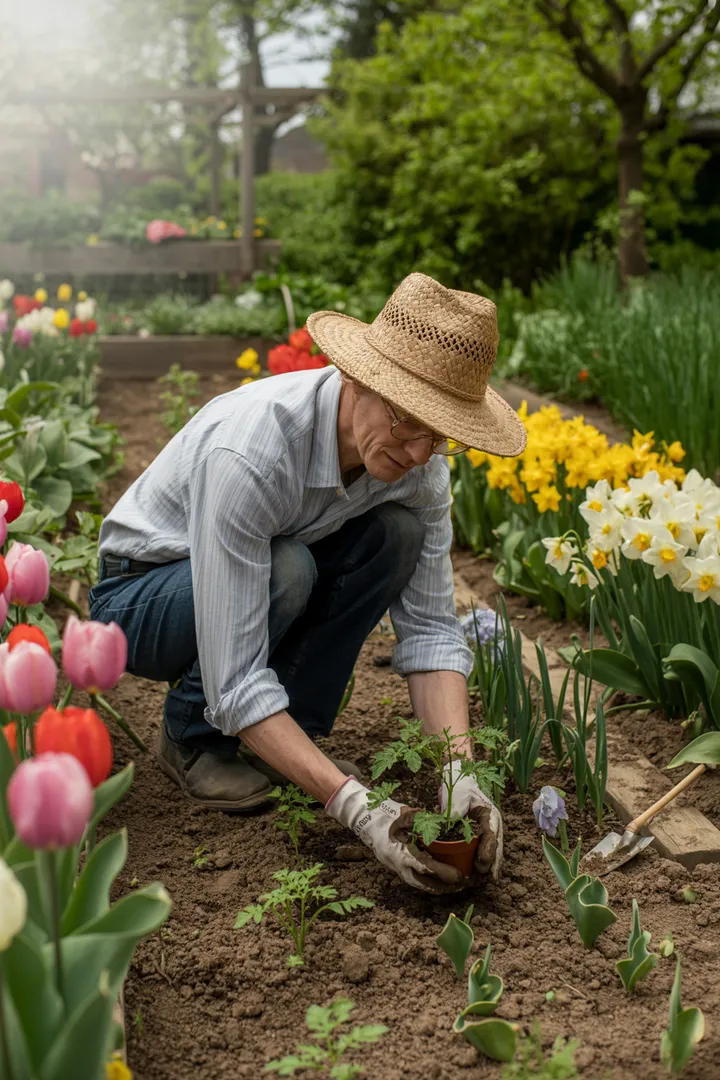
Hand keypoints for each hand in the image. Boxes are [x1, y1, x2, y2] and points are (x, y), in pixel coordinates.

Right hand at [325, 777, 462, 892]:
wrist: (363, 817)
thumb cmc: (384, 814)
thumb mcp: (405, 814)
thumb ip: (422, 819)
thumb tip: (442, 822)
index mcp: (400, 852)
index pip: (425, 867)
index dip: (443, 873)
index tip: (458, 876)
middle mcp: (397, 863)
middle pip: (422, 882)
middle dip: (441, 887)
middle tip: (459, 887)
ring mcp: (394, 865)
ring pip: (416, 882)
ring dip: (434, 887)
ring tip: (451, 888)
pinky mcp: (393, 864)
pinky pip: (412, 877)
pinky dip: (425, 881)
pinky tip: (435, 880)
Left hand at [439, 760, 502, 881]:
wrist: (462, 781)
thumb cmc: (461, 787)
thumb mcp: (458, 795)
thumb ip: (456, 809)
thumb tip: (449, 822)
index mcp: (490, 814)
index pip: (491, 834)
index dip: (489, 849)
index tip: (484, 861)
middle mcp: (493, 824)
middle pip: (496, 846)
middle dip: (493, 862)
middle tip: (487, 876)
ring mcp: (489, 830)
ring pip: (494, 851)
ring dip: (491, 865)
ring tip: (487, 879)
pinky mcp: (482, 835)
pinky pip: (486, 850)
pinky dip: (485, 862)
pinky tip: (481, 874)